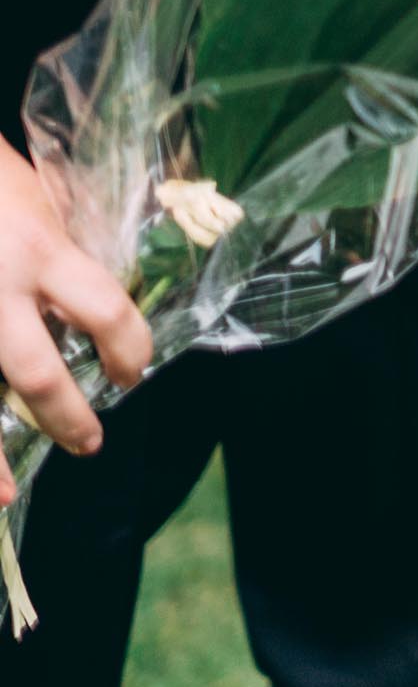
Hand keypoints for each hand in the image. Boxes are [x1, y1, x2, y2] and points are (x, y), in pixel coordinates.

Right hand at [0, 143, 151, 497]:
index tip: (136, 370)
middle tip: (89, 440)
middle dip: (66, 416)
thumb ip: (61, 240)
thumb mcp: (37, 192)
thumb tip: (95, 277)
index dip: (129, 347)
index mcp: (39, 250)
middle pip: (36, 373)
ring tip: (7, 494)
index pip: (105, 309)